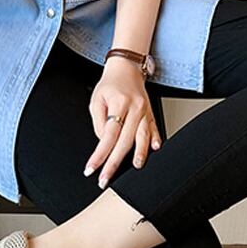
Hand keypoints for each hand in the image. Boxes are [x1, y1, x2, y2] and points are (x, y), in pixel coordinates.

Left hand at [84, 58, 161, 188]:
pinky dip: (155, 139)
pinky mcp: (150, 112)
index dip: (99, 154)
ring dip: (139, 154)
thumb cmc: (110, 84)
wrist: (126, 69)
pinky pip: (154, 128)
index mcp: (119, 103)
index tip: (91, 169)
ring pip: (143, 136)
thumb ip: (99, 122)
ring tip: (135, 167)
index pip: (108, 135)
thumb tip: (104, 143)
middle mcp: (134, 108)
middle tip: (105, 178)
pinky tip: (155, 149)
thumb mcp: (96, 100)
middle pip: (125, 140)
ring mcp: (145, 110)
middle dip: (114, 162)